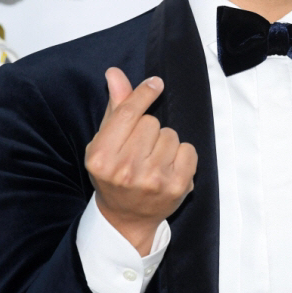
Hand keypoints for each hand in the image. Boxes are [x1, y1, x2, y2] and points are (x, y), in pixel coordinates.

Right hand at [84, 67, 197, 254]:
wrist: (126, 219)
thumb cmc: (114, 174)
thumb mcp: (106, 142)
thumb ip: (116, 106)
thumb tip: (115, 73)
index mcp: (102, 156)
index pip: (128, 112)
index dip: (144, 93)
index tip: (155, 83)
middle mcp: (126, 170)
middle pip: (152, 122)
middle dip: (150, 129)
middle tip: (141, 149)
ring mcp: (153, 180)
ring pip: (171, 134)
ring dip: (166, 143)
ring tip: (153, 160)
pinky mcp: (177, 187)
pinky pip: (189, 149)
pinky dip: (182, 155)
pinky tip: (169, 168)